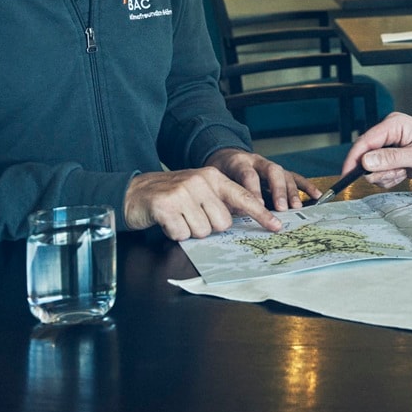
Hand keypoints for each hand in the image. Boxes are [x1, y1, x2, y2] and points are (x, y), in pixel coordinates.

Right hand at [123, 165, 280, 240]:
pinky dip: (174, 233)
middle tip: (192, 217)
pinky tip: (167, 221)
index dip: (261, 213)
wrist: (134, 193)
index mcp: (213, 177)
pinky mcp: (166, 207)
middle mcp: (201, 182)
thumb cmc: (172, 196)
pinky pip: (182, 234)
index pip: (243, 197)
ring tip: (178, 217)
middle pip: (223, 223)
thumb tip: (242, 219)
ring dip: (190, 230)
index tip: (277, 226)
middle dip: (208, 227)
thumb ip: (219, 201)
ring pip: (203, 231)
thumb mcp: (199, 191)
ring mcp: (183, 193)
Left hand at [207, 147, 320, 211]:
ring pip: (284, 174)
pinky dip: (306, 186)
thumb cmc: (220, 173)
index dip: (254, 190)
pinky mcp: (279, 171)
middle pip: (272, 171)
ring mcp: (270, 165)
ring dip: (291, 191)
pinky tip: (316, 195)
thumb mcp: (216, 180)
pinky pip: (295, 177)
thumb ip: (225, 194)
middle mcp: (257, 161)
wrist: (224, 156)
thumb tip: (236, 214)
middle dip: (278, 190)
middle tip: (281, 208)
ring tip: (295, 207)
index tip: (258, 206)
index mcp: (238, 162)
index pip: (248, 174)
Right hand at [340, 112, 411, 188]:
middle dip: (377, 170)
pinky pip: (379, 174)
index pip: (365, 141)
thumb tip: (366, 161)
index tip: (347, 174)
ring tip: (404, 172)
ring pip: (371, 168)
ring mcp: (389, 147)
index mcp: (393, 125)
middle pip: (365, 156)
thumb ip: (391, 158)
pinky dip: (389, 179)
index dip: (354, 158)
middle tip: (395, 173)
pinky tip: (403, 174)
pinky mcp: (391, 158)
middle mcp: (388, 134)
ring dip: (385, 176)